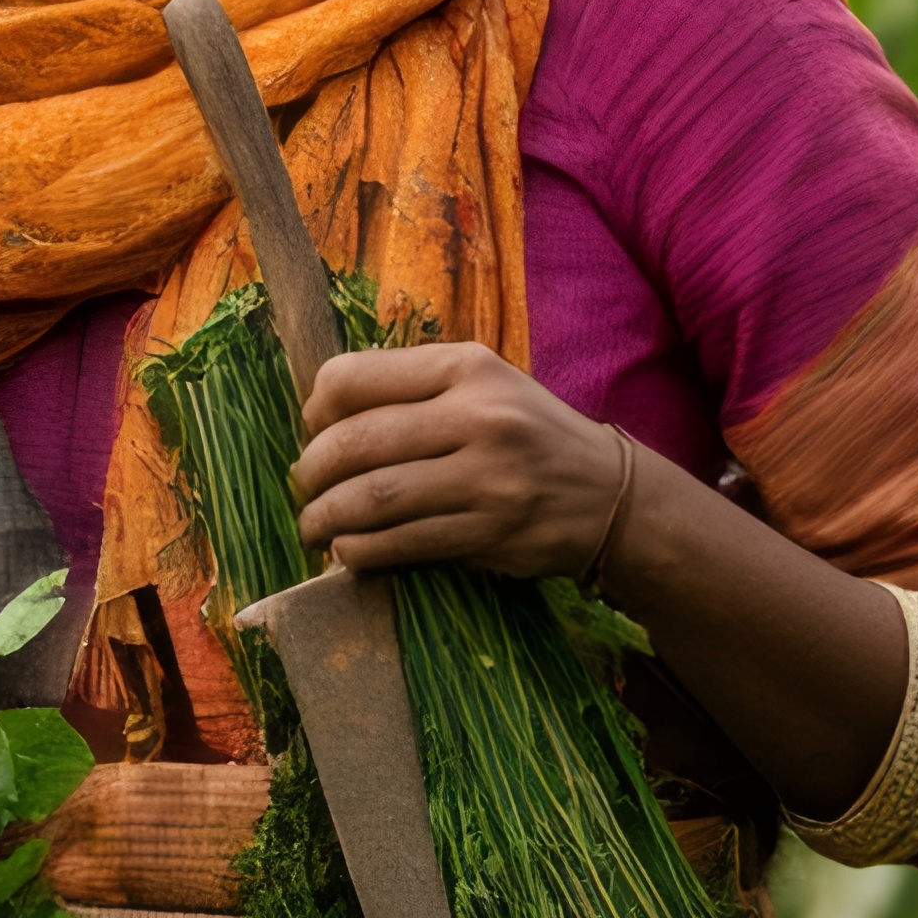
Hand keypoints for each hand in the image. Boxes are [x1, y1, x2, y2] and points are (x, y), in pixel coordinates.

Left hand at [293, 343, 639, 582]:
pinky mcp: (493, 531)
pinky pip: (403, 542)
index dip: (316, 409)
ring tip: (313, 526)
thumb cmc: (527, 435)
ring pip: (373, 497)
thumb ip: (410, 390)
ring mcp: (489, 477)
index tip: (314, 433)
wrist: (612, 495)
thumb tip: (317, 416)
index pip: (351, 377)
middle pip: (355, 442)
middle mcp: (479, 416)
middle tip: (304, 488)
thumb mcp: (481, 386)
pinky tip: (349, 550)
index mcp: (466, 367)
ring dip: (326, 517)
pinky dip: (362, 550)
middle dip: (313, 472)